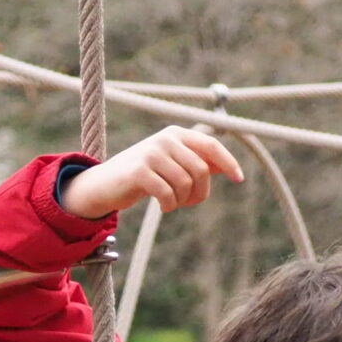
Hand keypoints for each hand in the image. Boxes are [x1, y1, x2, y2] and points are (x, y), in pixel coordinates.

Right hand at [60, 126, 242, 218]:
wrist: (102, 185)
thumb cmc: (141, 176)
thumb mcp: (171, 165)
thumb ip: (196, 162)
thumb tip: (228, 167)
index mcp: (175, 133)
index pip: (211, 145)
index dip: (229, 162)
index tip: (239, 179)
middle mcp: (164, 139)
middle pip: (201, 169)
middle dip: (200, 192)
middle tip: (188, 203)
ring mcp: (150, 153)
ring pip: (186, 183)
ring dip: (183, 201)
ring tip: (172, 204)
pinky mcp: (138, 171)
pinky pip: (167, 193)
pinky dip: (169, 205)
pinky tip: (163, 208)